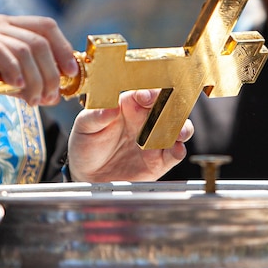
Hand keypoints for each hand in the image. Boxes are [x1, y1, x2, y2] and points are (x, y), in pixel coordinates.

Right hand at [0, 14, 78, 105]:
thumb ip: (20, 82)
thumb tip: (49, 94)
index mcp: (6, 27)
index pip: (45, 27)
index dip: (63, 49)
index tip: (71, 74)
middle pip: (40, 40)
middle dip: (52, 72)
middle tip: (51, 96)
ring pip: (25, 48)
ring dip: (36, 78)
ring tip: (34, 100)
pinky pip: (1, 52)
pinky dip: (15, 71)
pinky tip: (18, 88)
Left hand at [67, 89, 193, 181]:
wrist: (88, 175)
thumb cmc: (86, 145)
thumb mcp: (84, 127)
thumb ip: (95, 116)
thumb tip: (109, 107)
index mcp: (128, 106)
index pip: (143, 93)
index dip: (148, 92)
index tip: (146, 97)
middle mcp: (145, 120)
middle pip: (167, 108)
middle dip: (175, 106)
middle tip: (174, 109)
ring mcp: (154, 140)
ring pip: (177, 128)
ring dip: (183, 128)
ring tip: (180, 132)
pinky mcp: (159, 161)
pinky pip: (174, 154)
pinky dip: (179, 150)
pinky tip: (176, 149)